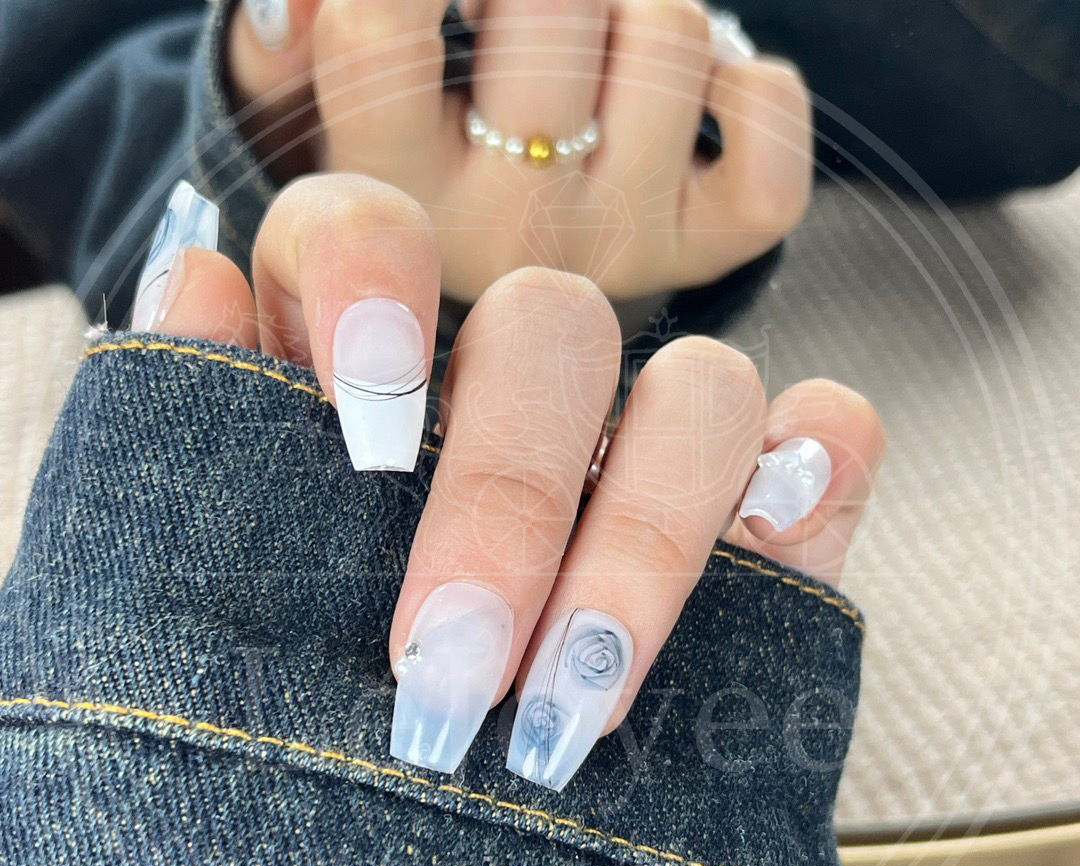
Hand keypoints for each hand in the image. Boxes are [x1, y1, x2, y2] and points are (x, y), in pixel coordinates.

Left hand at [142, 174, 883, 790]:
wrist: (446, 803)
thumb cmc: (319, 674)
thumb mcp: (237, 567)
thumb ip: (219, 426)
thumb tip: (195, 277)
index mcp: (385, 359)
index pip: (379, 232)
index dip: (375, 293)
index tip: (366, 439)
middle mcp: (523, 374)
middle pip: (555, 329)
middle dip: (510, 500)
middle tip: (448, 672)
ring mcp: (654, 431)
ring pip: (704, 386)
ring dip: (643, 544)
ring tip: (567, 710)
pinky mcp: (769, 497)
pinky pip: (833, 434)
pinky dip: (811, 487)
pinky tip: (761, 568)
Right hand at [228, 1, 810, 302]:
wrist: (510, 278)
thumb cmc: (421, 158)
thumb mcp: (323, 103)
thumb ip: (292, 34)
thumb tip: (306, 8)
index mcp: (394, 192)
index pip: (379, 24)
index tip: (445, 9)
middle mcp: (507, 234)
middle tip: (535, 19)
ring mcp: (616, 246)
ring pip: (669, 32)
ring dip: (644, 5)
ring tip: (602, 54)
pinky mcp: (707, 243)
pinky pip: (766, 120)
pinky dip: (750, 82)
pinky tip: (694, 99)